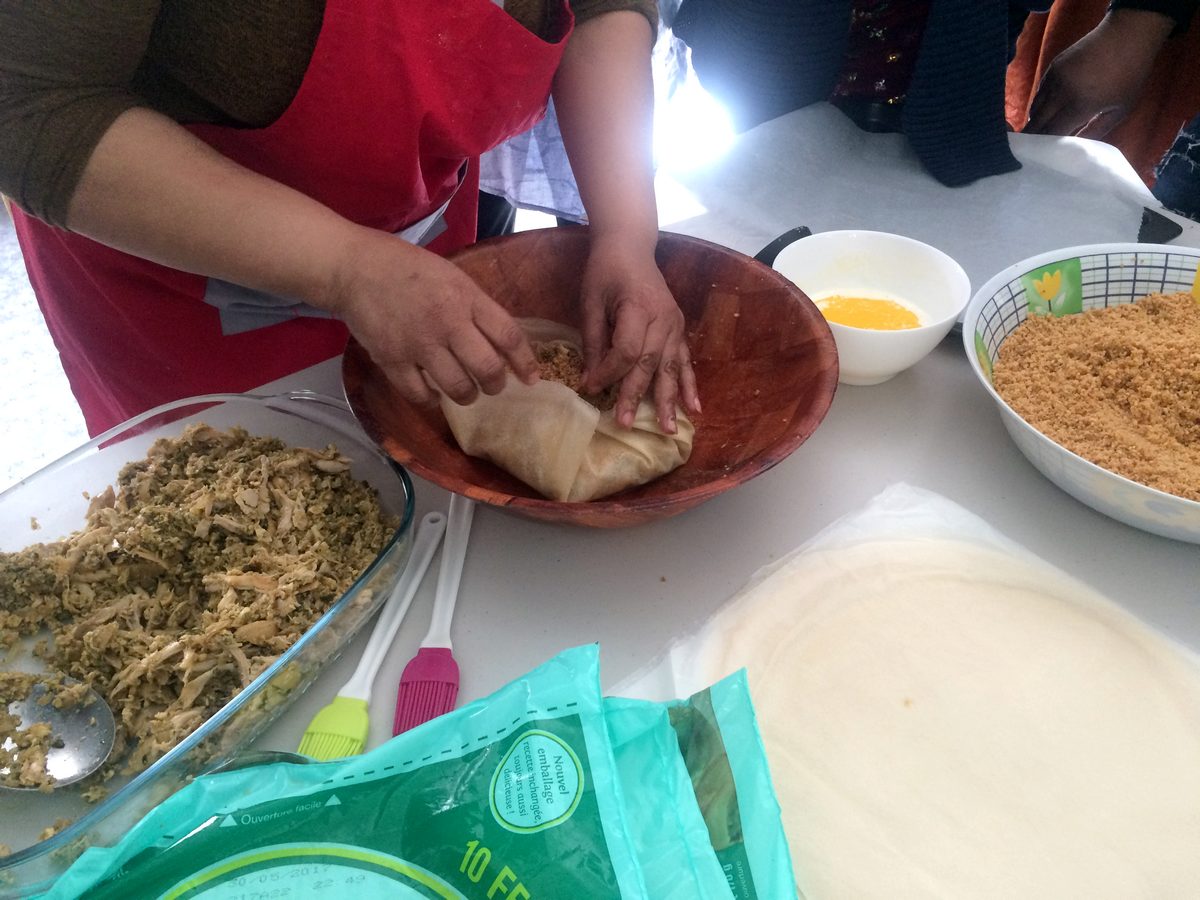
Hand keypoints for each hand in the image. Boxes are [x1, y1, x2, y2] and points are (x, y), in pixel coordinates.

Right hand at [326, 228, 537, 406]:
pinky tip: (434, 395)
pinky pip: (420, 395)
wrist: (355, 268)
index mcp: (466, 298)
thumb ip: (477, 307)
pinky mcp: (392, 360)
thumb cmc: (408, 269)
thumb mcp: (453, 276)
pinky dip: (431, 400)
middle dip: (496, 384)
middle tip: (493, 385)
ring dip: (468, 395)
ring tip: (466, 392)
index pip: (508, 336)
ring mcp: (419, 344)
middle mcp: (447, 323)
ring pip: (458, 388)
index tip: (531, 379)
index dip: (524, 362)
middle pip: (487, 368)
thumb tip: (503, 342)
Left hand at [578, 232, 699, 432]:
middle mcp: (662, 319)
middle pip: (649, 364)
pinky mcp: (680, 329)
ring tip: (668, 429)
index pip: (626, 351)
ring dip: (670, 400)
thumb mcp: (590, 301)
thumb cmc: (605, 272)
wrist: (631, 246)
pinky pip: (686, 361)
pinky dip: (690, 385)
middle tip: (625, 423)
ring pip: (671, 368)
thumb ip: (593, 340)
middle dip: (636, 396)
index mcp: (637, 308)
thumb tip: (590, 379)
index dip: (608, 373)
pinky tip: (694, 408)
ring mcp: (675, 325)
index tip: (590, 388)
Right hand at [1025, 10, 1172, 138]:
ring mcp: (1054, 79)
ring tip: (1039, 132)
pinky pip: (1040, 93)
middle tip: (1032, 151)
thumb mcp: (1120, 110)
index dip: (1045, 146)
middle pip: (1037, 122)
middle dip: (1034, 137)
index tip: (1042, 157)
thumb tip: (1075, 146)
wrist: (1127, 35)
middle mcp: (1061, 93)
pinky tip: (1048, 111)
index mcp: (1080, 105)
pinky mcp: (1052, 68)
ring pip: (1035, 108)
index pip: (1052, 132)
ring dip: (1036, 121)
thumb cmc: (1130, 75)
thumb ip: (1095, 131)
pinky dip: (1041, 105)